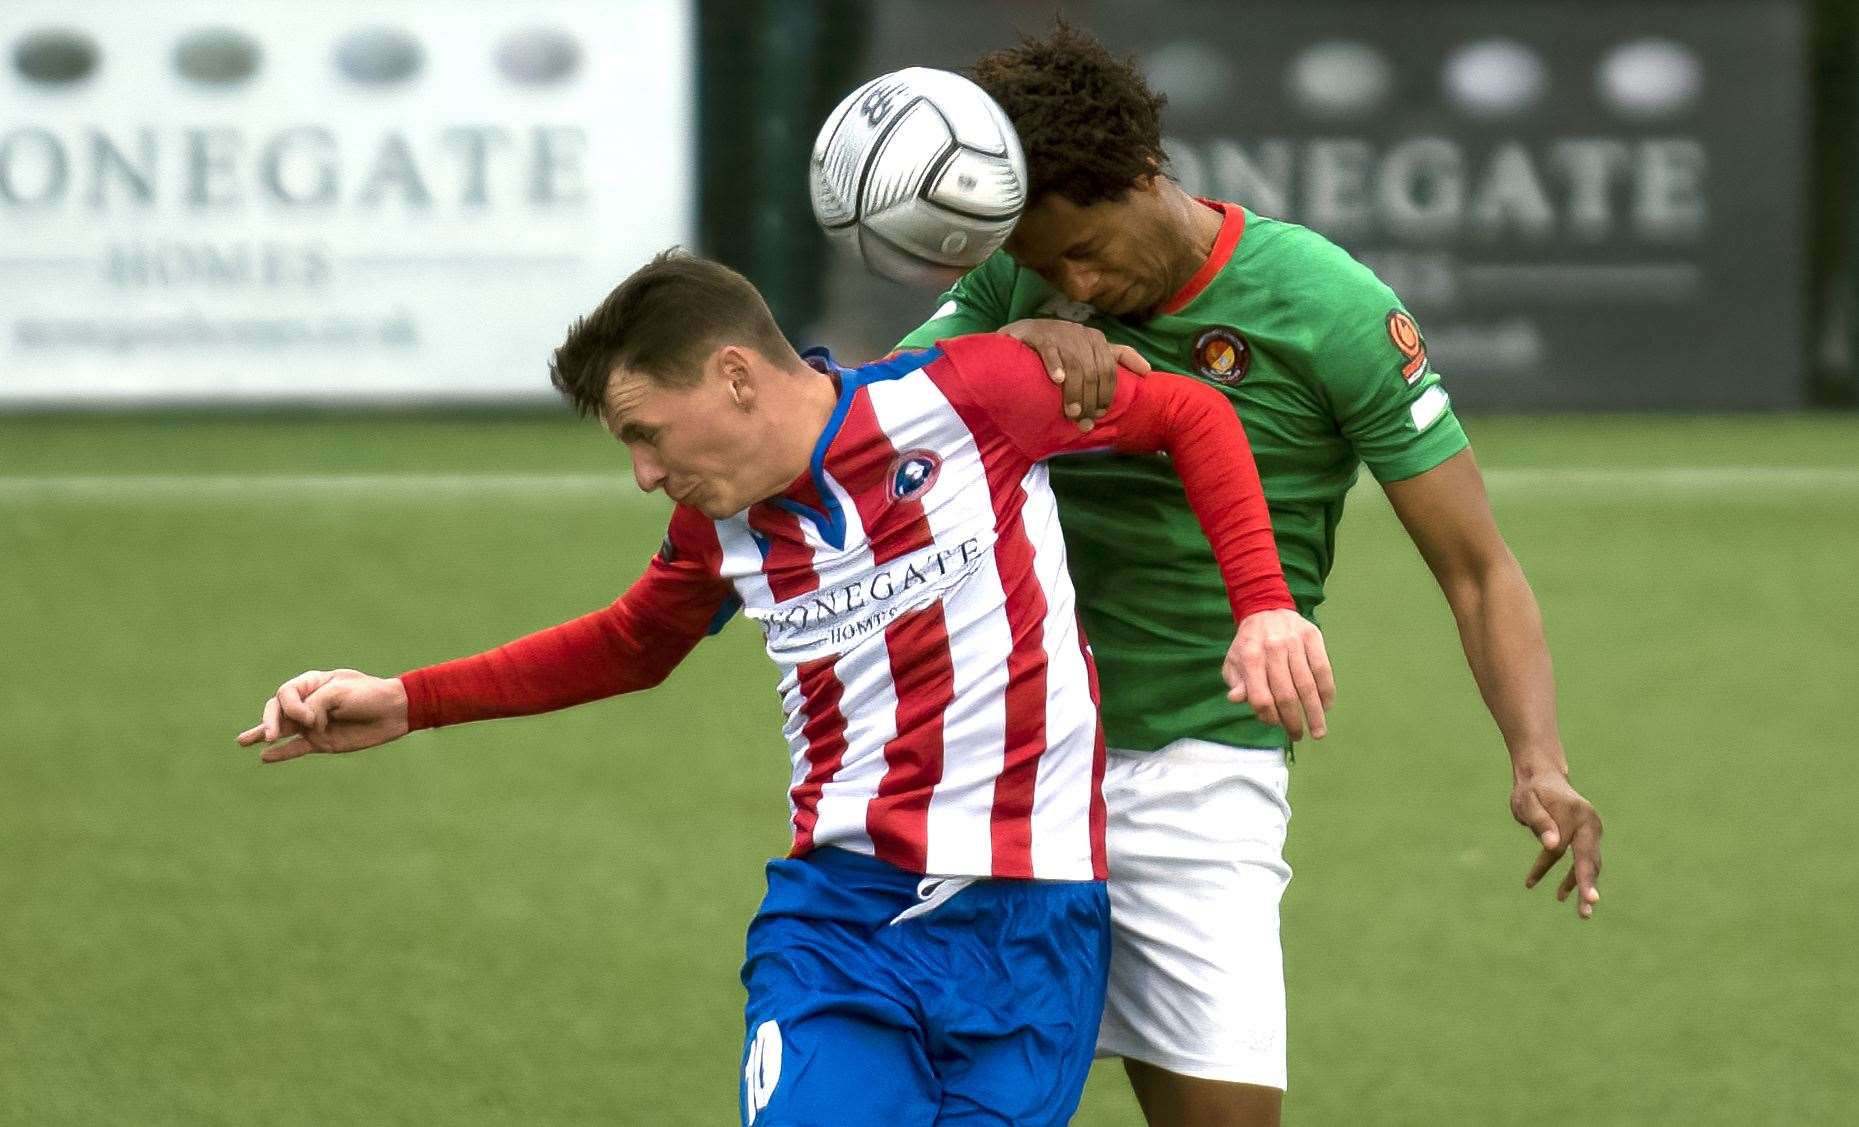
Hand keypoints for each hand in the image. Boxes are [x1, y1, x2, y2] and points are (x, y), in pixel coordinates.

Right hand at [235, 668, 409, 762]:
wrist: (394, 711)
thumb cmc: (369, 695)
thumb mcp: (340, 691)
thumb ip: (315, 705)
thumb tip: (302, 726)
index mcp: (312, 684)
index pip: (285, 694)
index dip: (292, 707)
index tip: (312, 716)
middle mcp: (308, 704)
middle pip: (277, 710)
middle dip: (268, 722)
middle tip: (267, 736)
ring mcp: (313, 724)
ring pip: (283, 730)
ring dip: (262, 734)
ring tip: (242, 741)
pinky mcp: (322, 742)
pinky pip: (297, 748)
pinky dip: (282, 753)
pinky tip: (265, 757)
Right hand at [1000, 318, 1149, 430]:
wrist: (1027, 332)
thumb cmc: (1063, 346)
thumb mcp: (1092, 349)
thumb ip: (1118, 358)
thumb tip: (1148, 371)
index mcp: (1097, 340)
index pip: (1109, 369)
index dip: (1107, 393)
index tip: (1101, 413)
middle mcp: (1082, 335)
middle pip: (1093, 372)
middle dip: (1090, 399)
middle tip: (1084, 421)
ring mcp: (1061, 335)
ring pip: (1074, 367)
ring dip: (1074, 392)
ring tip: (1071, 413)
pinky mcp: (1041, 336)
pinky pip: (1051, 352)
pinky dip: (1055, 366)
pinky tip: (1057, 380)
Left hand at [1223, 609, 1334, 740]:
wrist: (1265, 609)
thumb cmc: (1248, 644)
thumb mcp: (1233, 662)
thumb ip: (1236, 682)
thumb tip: (1236, 699)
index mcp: (1250, 657)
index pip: (1261, 696)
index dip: (1268, 716)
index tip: (1275, 726)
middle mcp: (1273, 649)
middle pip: (1286, 694)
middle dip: (1293, 721)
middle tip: (1299, 736)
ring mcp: (1294, 642)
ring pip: (1307, 684)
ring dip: (1315, 712)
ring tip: (1318, 731)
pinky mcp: (1313, 637)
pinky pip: (1323, 669)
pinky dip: (1327, 691)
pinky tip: (1327, 706)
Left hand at [1513, 770, 1603, 918]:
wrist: (1542, 778)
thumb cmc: (1531, 791)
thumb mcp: (1527, 803)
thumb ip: (1539, 822)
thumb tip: (1552, 846)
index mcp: (1576, 814)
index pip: (1568, 847)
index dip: (1556, 869)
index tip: (1551, 891)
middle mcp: (1590, 823)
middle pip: (1589, 858)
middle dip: (1588, 885)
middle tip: (1589, 907)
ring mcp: (1591, 830)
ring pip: (1590, 863)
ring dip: (1585, 887)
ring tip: (1582, 914)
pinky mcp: (1587, 837)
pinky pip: (1583, 861)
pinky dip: (1574, 877)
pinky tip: (1561, 894)